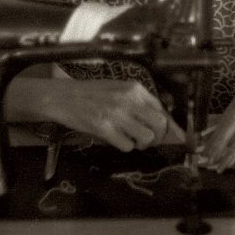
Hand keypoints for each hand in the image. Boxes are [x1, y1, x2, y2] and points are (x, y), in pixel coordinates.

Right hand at [44, 79, 184, 151]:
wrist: (62, 97)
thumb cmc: (90, 93)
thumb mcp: (117, 89)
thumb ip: (137, 101)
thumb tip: (159, 120)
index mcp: (134, 88)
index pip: (162, 109)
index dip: (169, 126)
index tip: (172, 136)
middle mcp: (129, 99)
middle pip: (160, 124)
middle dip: (158, 137)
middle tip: (148, 140)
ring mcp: (117, 114)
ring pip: (147, 137)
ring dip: (142, 144)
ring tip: (132, 140)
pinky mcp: (105, 128)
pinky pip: (127, 145)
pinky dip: (125, 146)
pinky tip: (117, 139)